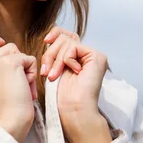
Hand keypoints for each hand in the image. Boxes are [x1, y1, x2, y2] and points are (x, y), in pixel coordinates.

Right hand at [0, 30, 37, 141]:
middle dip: (16, 61)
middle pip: (6, 47)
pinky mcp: (11, 63)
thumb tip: (7, 50)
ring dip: (25, 67)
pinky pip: (29, 59)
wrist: (10, 120)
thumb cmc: (6, 106)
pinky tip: (26, 85)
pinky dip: (32, 71)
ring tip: (21, 85)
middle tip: (16, 82)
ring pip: (18, 51)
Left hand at [41, 27, 110, 141]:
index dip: (55, 33)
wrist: (73, 109)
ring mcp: (94, 55)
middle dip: (50, 53)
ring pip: (66, 41)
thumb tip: (48, 38)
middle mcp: (87, 54)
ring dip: (56, 60)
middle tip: (46, 72)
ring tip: (53, 76)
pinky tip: (73, 72)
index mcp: (78, 56)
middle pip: (64, 37)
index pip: (66, 34)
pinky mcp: (97, 56)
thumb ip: (56, 52)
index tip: (45, 40)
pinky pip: (73, 47)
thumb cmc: (62, 94)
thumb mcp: (55, 67)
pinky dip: (66, 59)